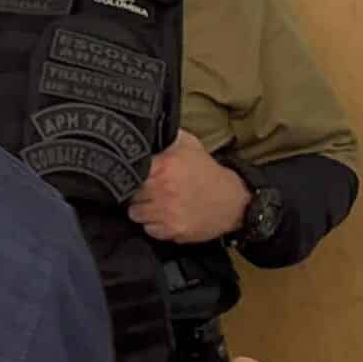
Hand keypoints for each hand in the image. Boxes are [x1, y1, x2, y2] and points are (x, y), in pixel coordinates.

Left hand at [128, 131, 249, 243]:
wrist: (234, 202)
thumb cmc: (208, 173)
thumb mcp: (191, 146)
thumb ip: (167, 136)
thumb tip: (146, 129)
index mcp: (164, 166)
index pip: (128, 170)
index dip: (131, 172)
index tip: (135, 173)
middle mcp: (162, 190)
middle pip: (129, 194)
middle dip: (136, 191)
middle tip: (148, 189)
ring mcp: (166, 213)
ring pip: (135, 214)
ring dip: (142, 209)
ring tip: (156, 203)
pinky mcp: (172, 231)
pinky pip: (149, 229)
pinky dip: (154, 225)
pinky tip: (165, 216)